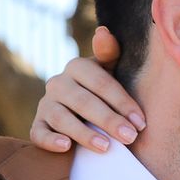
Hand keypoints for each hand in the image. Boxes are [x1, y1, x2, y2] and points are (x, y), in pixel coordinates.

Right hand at [29, 27, 142, 152]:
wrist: (81, 108)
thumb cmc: (102, 88)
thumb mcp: (109, 69)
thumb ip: (109, 53)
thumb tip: (103, 32)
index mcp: (77, 66)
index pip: (101, 83)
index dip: (122, 102)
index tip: (141, 122)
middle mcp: (58, 83)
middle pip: (83, 102)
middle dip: (109, 120)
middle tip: (130, 137)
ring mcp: (45, 104)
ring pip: (62, 118)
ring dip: (84, 133)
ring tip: (106, 147)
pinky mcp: (38, 124)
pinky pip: (38, 133)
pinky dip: (50, 140)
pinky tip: (66, 147)